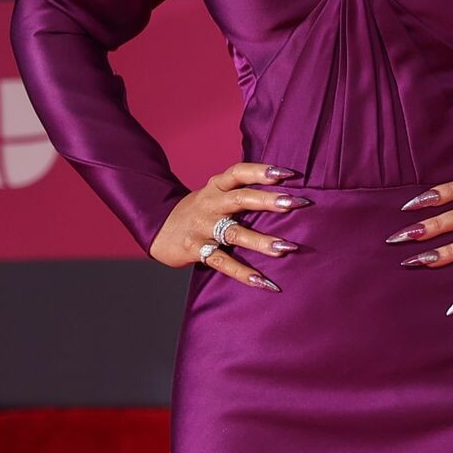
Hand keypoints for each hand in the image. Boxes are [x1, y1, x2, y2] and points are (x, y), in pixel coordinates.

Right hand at [150, 161, 311, 287]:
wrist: (157, 226)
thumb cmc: (199, 210)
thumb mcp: (215, 193)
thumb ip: (242, 191)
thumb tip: (285, 193)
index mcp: (216, 186)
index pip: (239, 172)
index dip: (262, 171)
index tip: (288, 173)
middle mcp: (210, 204)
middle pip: (240, 199)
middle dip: (268, 200)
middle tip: (295, 202)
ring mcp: (202, 228)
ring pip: (234, 233)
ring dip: (261, 241)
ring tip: (287, 247)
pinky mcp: (196, 250)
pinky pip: (222, 262)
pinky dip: (243, 272)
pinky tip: (263, 282)